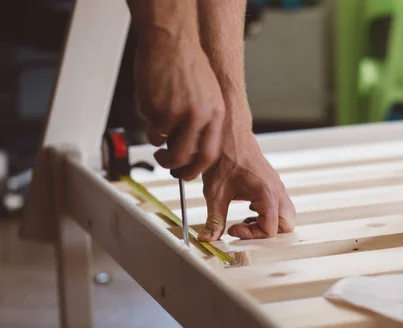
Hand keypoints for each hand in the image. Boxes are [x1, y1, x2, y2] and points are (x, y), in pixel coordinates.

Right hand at [134, 31, 225, 179]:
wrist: (171, 39)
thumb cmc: (189, 64)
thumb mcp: (210, 95)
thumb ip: (205, 121)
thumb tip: (194, 149)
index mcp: (215, 114)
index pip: (209, 154)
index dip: (196, 169)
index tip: (186, 174)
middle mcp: (197, 116)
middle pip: (182, 156)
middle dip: (170, 164)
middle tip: (162, 161)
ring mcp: (175, 113)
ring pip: (160, 140)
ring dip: (155, 136)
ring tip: (157, 115)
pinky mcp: (155, 107)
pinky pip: (148, 122)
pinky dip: (147, 114)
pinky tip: (153, 96)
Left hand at [197, 130, 295, 240]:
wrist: (229, 133)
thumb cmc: (225, 157)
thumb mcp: (215, 193)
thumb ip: (214, 219)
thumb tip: (209, 237)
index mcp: (267, 194)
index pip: (271, 229)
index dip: (251, 234)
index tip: (233, 228)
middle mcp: (277, 190)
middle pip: (287, 224)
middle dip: (267, 231)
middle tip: (245, 227)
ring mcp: (277, 186)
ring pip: (285, 214)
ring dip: (268, 221)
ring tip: (246, 218)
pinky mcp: (272, 183)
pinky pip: (279, 204)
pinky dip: (267, 212)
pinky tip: (248, 208)